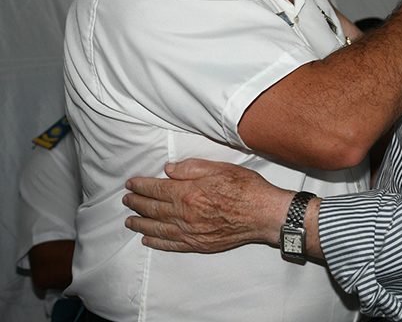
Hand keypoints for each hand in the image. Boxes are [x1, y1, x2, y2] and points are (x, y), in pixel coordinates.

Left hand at [123, 158, 291, 252]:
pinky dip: (157, 242)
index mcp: (188, 192)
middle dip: (137, 203)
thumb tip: (168, 169)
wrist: (263, 214)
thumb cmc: (245, 188)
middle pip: (153, 209)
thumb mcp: (220, 168)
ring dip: (140, 224)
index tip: (131, 183)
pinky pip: (171, 245)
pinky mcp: (198, 244)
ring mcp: (190, 232)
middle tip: (126, 199)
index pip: (157, 188)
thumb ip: (192, 168)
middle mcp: (185, 214)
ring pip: (157, 228)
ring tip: (129, 220)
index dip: (141, 185)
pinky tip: (148, 240)